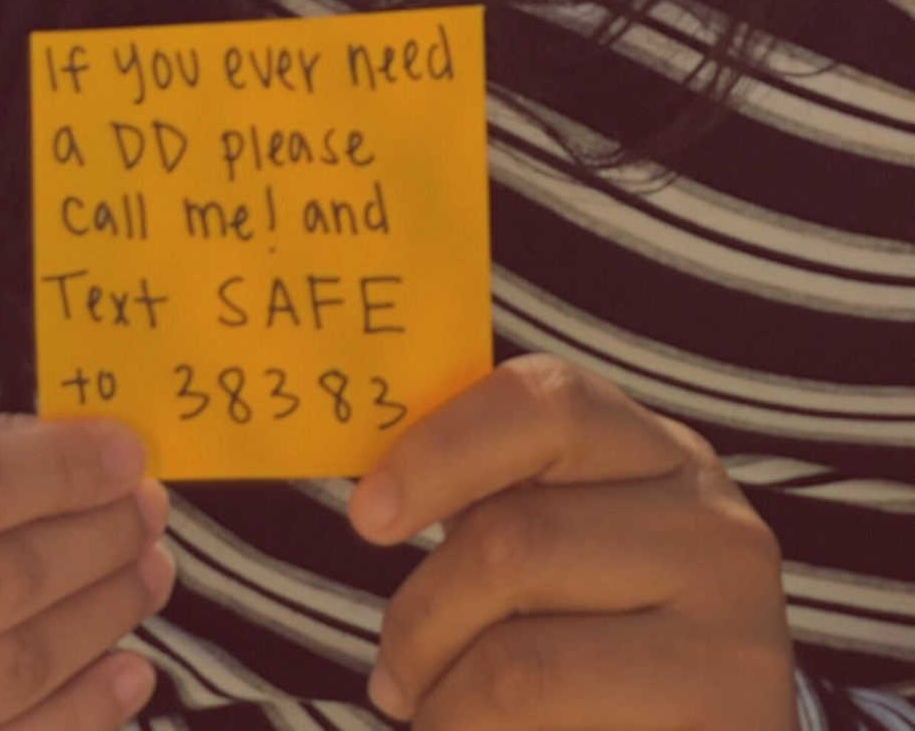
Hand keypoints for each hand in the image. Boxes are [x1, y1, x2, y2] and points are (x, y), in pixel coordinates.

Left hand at [350, 355, 793, 730]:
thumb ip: (493, 501)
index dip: (440, 449)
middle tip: (392, 683)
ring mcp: (734, 645)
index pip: (545, 403)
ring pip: (522, 666)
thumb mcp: (566, 544)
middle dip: (420, 624)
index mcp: (660, 455)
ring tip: (436, 722)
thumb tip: (373, 499)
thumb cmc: (605, 638)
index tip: (366, 515)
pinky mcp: (725, 728)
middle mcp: (715, 533)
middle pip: (511, 542)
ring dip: (447, 707)